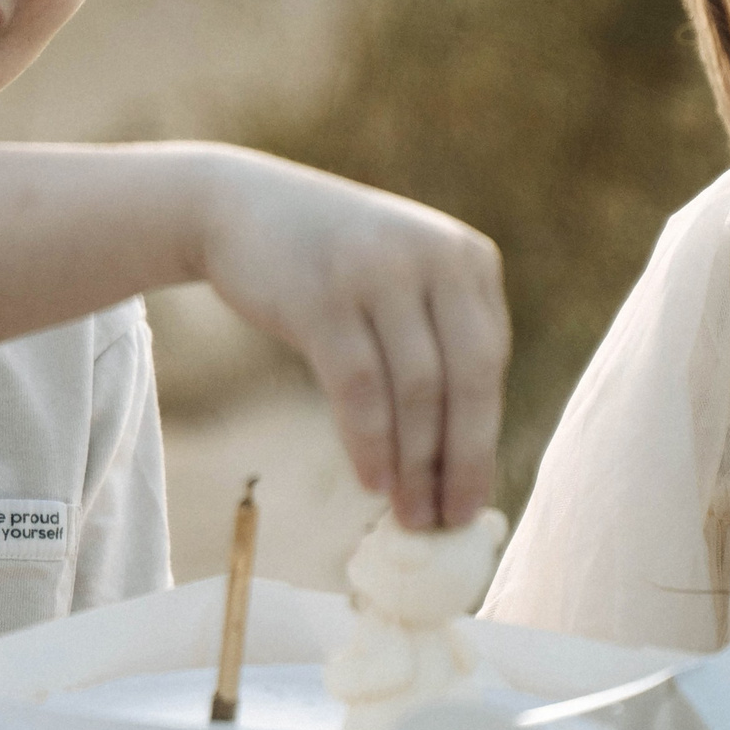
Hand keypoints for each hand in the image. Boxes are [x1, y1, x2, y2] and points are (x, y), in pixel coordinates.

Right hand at [192, 151, 506, 527]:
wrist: (239, 207)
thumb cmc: (328, 264)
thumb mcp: (401, 280)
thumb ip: (436, 340)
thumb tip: (462, 459)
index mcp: (467, 259)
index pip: (489, 363)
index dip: (483, 438)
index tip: (472, 500)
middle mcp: (433, 257)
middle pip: (466, 379)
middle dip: (462, 461)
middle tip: (451, 522)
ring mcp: (378, 273)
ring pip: (416, 390)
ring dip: (415, 464)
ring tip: (409, 515)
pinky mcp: (324, 296)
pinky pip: (360, 386)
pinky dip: (370, 440)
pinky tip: (372, 480)